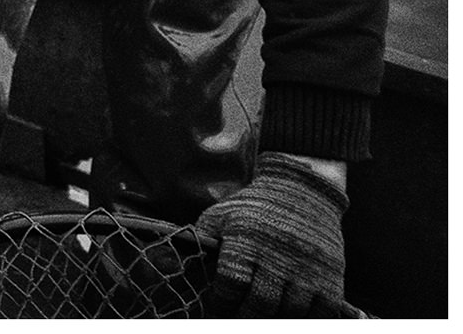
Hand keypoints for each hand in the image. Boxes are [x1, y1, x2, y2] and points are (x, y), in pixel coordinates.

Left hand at [195, 152, 355, 316]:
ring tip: (262, 314)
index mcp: (246, 241)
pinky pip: (321, 311)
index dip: (221, 300)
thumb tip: (176, 263)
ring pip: (290, 311)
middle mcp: (277, 257)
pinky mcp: (331, 277)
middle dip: (245, 316)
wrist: (303, 189)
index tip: (217, 305)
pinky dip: (305, 318)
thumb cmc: (255, 206)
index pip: (231, 283)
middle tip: (238, 316)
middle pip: (260, 304)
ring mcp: (307, 269)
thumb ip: (202, 240)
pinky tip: (290, 313)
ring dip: (273, 318)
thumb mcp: (221, 215)